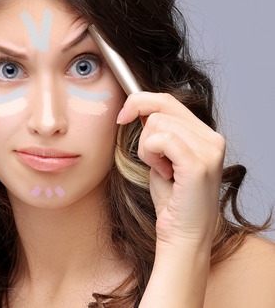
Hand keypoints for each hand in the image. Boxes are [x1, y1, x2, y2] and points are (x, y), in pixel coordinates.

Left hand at [117, 92, 223, 246]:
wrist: (183, 234)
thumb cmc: (171, 199)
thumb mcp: (162, 157)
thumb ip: (158, 132)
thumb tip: (139, 108)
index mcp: (206, 135)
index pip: (168, 100)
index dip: (140, 102)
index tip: (122, 117)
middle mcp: (212, 139)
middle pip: (161, 106)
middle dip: (142, 128)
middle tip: (147, 156)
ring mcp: (208, 150)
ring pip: (157, 123)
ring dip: (146, 148)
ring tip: (160, 170)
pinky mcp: (198, 164)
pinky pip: (161, 139)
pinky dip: (151, 154)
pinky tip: (162, 173)